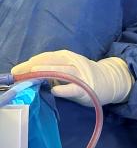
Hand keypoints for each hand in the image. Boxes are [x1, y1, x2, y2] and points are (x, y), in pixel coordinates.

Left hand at [12, 50, 133, 106]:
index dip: (31, 62)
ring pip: (63, 71)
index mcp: (67, 57)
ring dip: (48, 72)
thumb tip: (29, 73)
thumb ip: (52, 70)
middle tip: (19, 72)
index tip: (17, 69)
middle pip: (52, 62)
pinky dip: (64, 89)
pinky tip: (55, 91)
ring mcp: (80, 75)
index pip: (47, 57)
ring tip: (34, 73)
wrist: (108, 81)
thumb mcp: (67, 68)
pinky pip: (74, 88)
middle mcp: (73, 63)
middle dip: (34, 66)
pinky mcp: (85, 88)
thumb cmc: (82, 76)